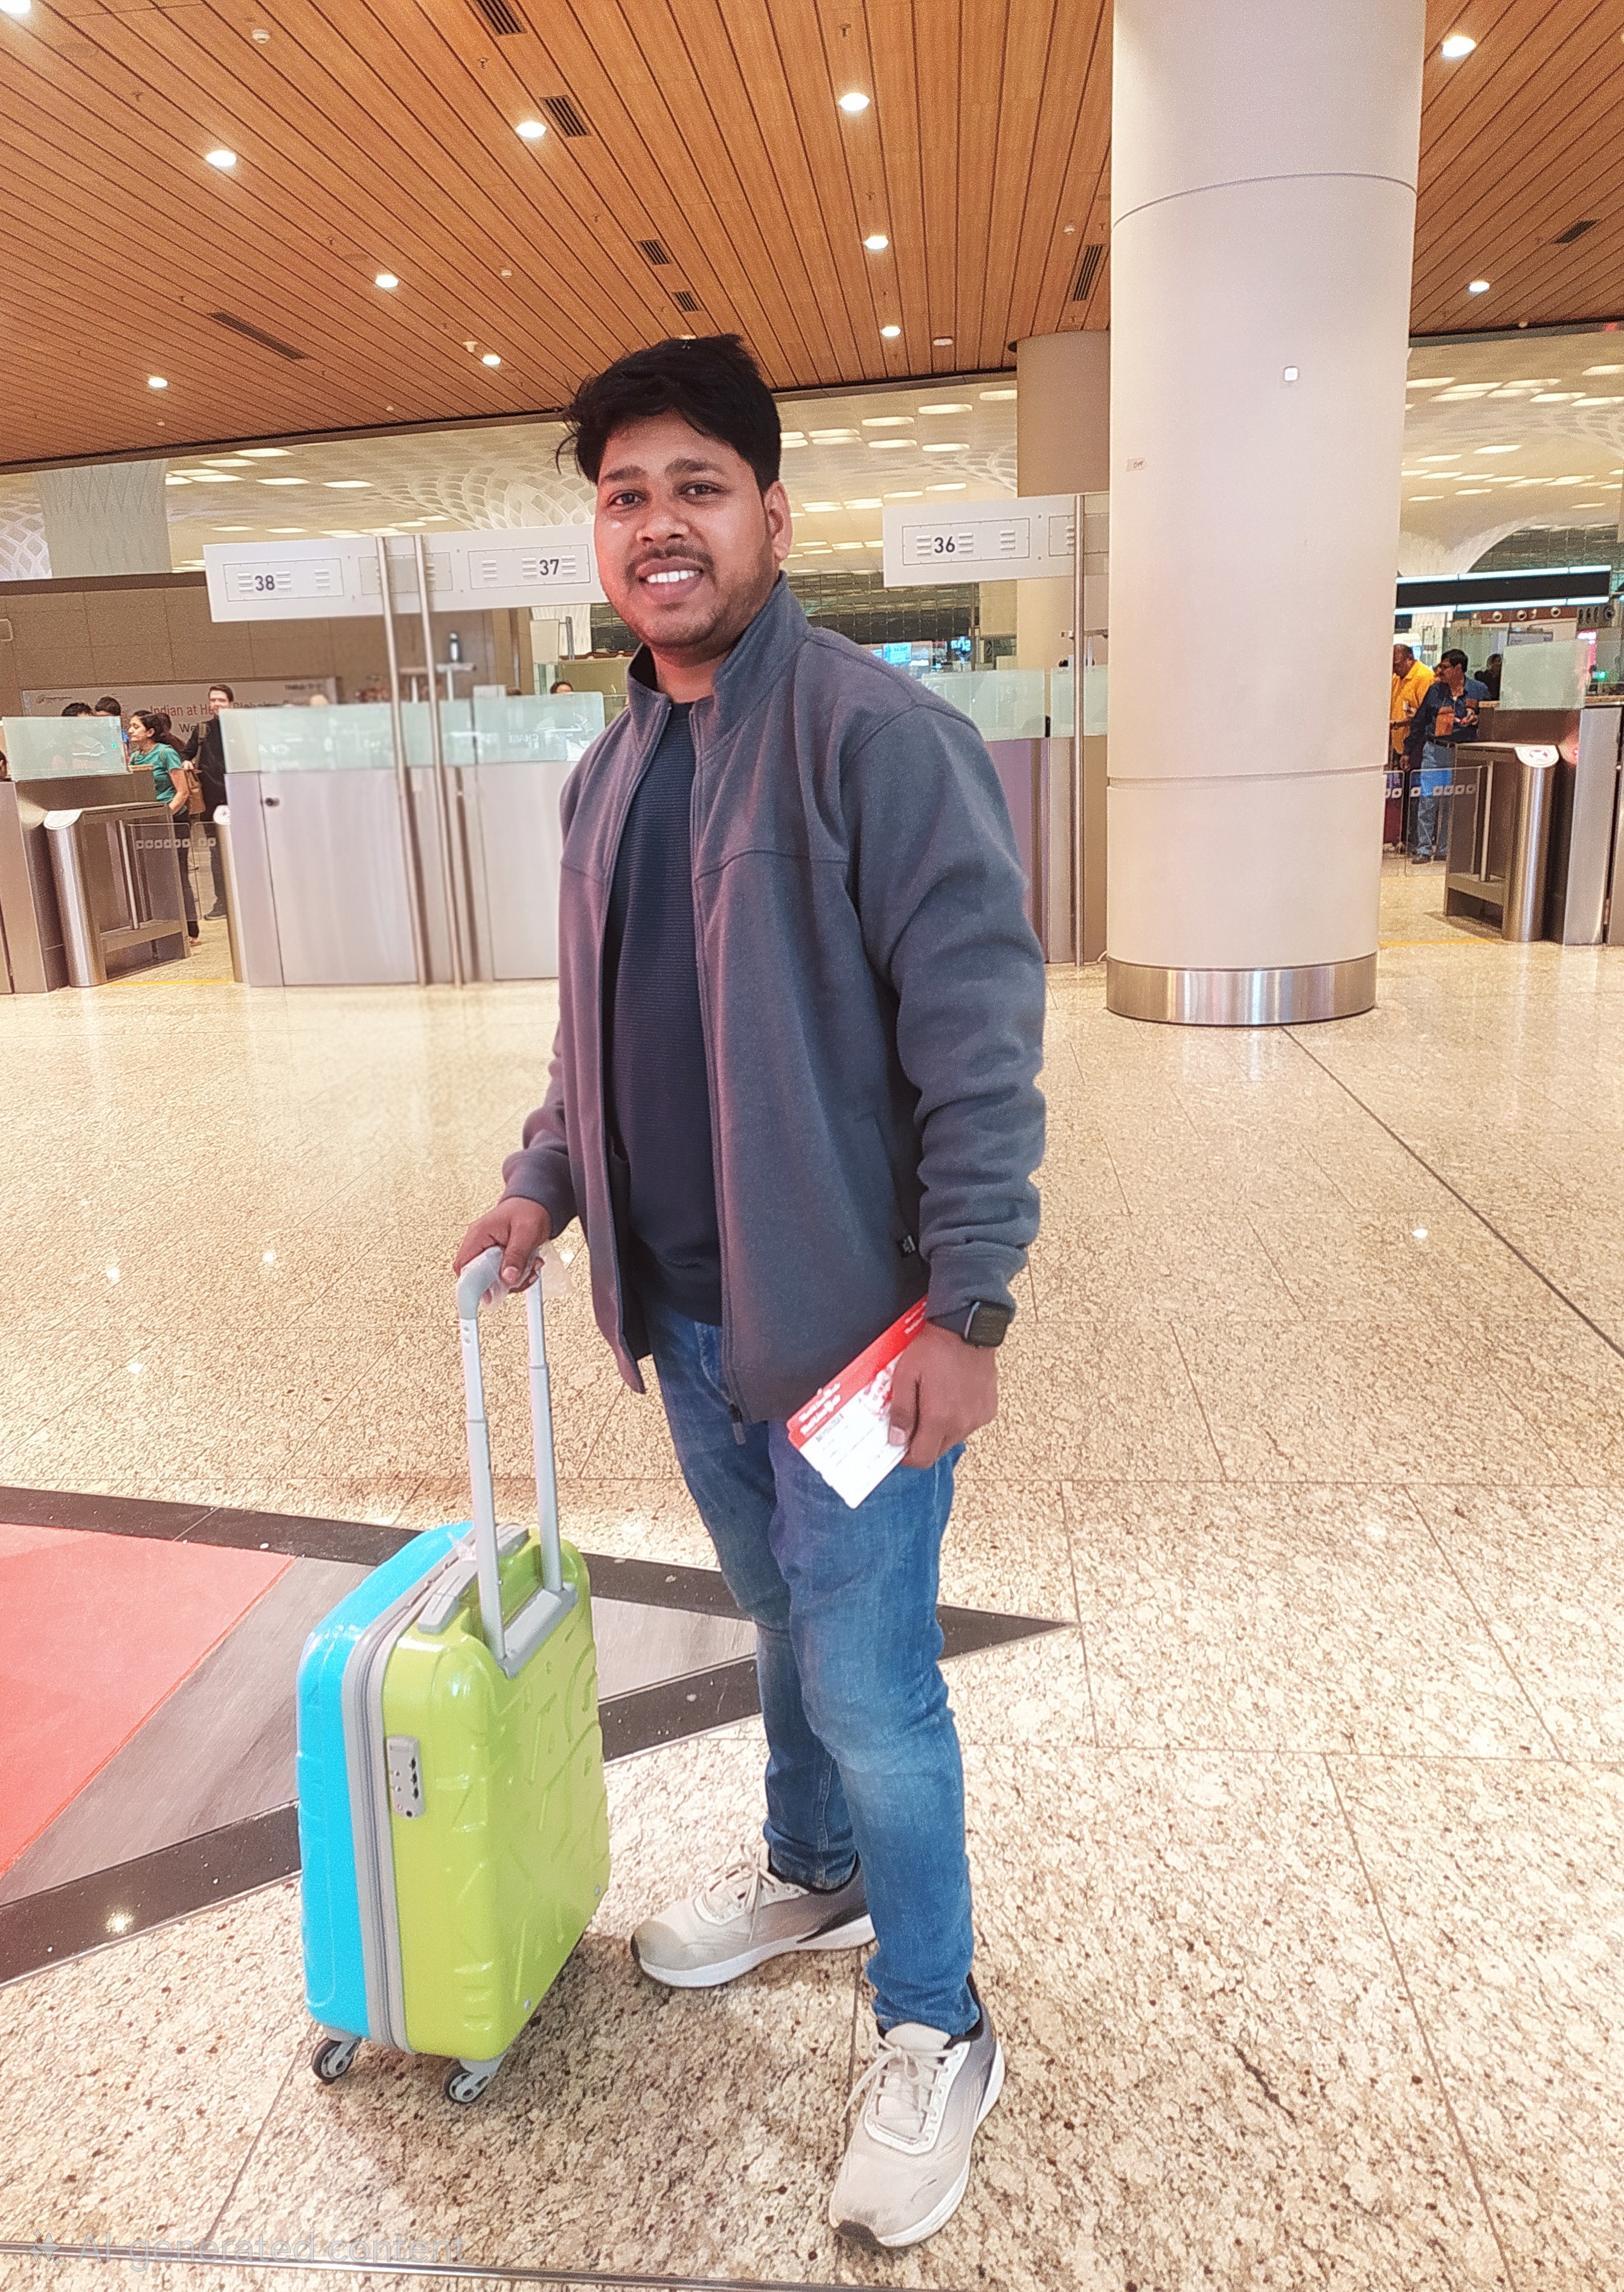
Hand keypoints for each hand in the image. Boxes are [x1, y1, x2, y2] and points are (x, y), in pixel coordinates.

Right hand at [453, 1197, 550, 1291]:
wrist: (537, 1201)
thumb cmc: (529, 1209)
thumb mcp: (526, 1232)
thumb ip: (516, 1255)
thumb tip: (507, 1278)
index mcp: (478, 1234)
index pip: (464, 1267)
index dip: (473, 1286)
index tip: (488, 1297)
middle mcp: (478, 1243)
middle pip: (478, 1277)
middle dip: (502, 1282)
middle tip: (521, 1276)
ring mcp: (486, 1249)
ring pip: (492, 1278)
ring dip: (514, 1279)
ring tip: (531, 1266)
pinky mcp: (496, 1255)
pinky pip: (501, 1273)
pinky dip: (516, 1275)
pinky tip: (529, 1265)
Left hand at [886, 1321, 998, 1468]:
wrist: (967, 1328)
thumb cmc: (935, 1348)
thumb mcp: (905, 1376)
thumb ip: (901, 1412)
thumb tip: (896, 1440)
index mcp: (940, 1418)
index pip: (921, 1458)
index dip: (906, 1456)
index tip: (897, 1444)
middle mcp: (962, 1424)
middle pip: (936, 1451)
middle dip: (921, 1442)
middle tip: (911, 1419)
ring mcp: (978, 1418)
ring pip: (952, 1439)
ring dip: (938, 1430)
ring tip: (931, 1402)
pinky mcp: (988, 1409)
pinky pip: (967, 1425)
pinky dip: (956, 1419)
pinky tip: (950, 1397)